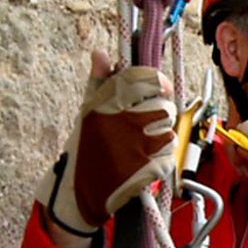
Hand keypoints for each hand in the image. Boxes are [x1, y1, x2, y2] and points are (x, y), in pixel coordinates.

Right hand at [36, 50, 176, 237]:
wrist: (78, 195)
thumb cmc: (85, 150)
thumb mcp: (87, 114)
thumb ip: (99, 83)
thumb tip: (101, 53)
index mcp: (105, 106)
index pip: (145, 81)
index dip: (159, 82)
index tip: (162, 88)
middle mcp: (120, 124)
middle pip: (164, 108)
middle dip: (162, 116)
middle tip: (151, 124)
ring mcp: (134, 148)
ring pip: (169, 133)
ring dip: (163, 139)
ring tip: (146, 145)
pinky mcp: (144, 170)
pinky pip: (168, 157)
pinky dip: (161, 161)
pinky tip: (145, 163)